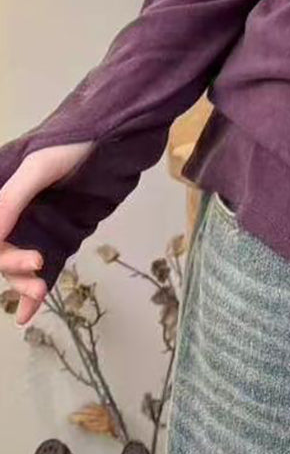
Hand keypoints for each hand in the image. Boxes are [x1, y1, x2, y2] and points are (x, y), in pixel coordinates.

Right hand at [0, 140, 93, 324]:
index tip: (26, 259)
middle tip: (39, 265)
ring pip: (13, 265)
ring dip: (21, 282)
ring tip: (40, 291)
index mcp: (1, 195)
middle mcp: (11, 214)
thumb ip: (12, 198)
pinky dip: (28, 293)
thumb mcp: (41, 167)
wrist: (114, 138)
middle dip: (12, 265)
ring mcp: (32, 227)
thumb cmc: (76, 144)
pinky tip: (26, 315)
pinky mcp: (55, 237)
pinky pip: (36, 269)